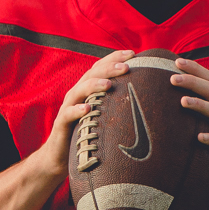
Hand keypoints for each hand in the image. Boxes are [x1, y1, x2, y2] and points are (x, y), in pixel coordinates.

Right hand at [31, 50, 133, 174]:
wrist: (60, 156)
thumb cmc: (87, 133)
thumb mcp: (104, 116)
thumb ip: (119, 105)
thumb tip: (148, 100)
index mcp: (88, 90)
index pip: (101, 67)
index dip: (115, 58)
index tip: (134, 53)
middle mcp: (77, 95)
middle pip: (92, 74)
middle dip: (109, 68)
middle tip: (126, 67)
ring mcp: (68, 108)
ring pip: (79, 91)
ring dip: (94, 85)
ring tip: (109, 84)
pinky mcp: (61, 124)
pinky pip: (68, 115)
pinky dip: (77, 110)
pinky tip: (88, 108)